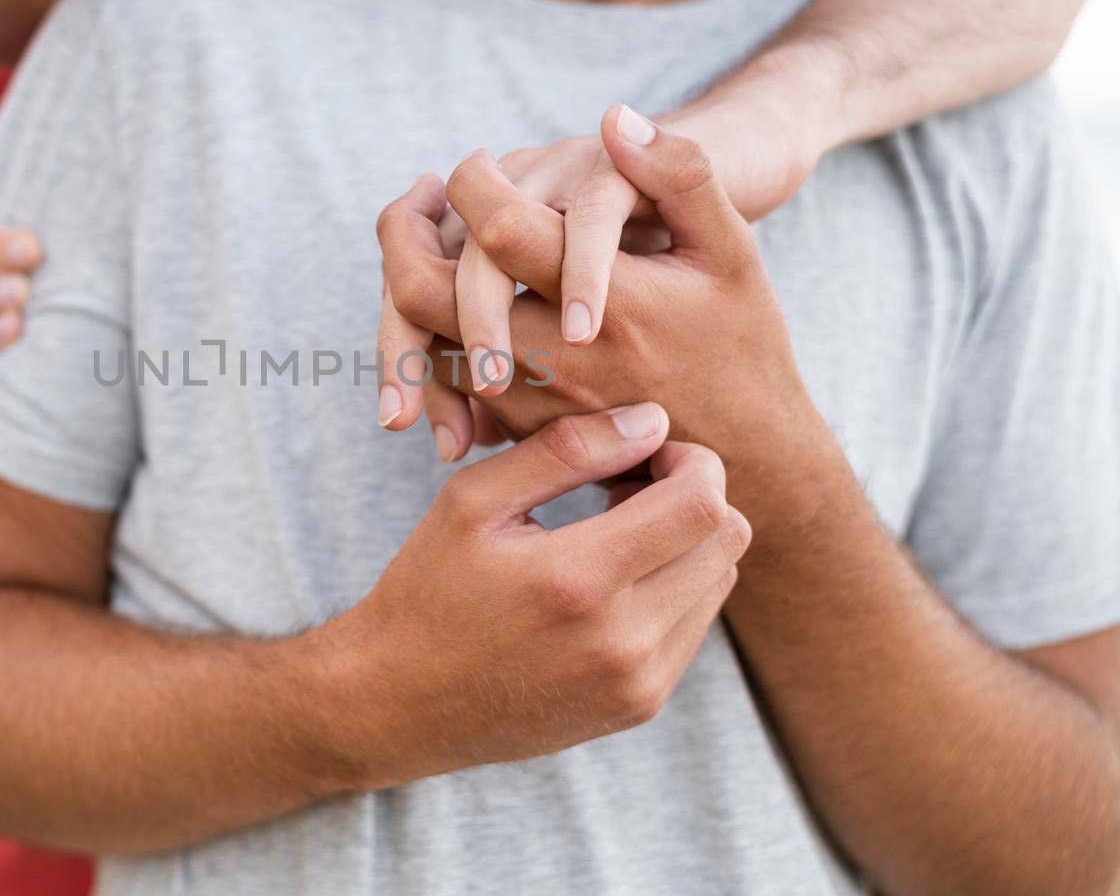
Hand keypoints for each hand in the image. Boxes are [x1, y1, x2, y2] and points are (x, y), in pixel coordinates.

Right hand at [318, 408, 750, 785]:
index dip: (691, 460)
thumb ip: (563, 450)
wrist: (400, 704)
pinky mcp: (640, 707)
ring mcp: (638, 683)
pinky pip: (695, 625)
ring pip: (720, 580)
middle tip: (630, 482)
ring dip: (685, 541)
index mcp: (577, 581)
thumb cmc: (428, 591)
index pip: (702, 504)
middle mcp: (622, 642)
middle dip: (693, 493)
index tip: (645, 449)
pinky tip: (612, 577)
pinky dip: (672, 587)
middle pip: (727, 539)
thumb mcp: (472, 502)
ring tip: (617, 529)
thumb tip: (652, 420)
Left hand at [384, 108, 817, 505]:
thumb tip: (617, 116)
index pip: (503, 230)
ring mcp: (534, 403)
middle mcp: (560, 362)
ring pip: (430, 343)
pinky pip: (452, 380)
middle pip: (431, 296)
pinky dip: (434, 336)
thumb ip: (681, 175)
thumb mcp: (729, 251)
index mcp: (615, 306)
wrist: (747, 455)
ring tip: (421, 231)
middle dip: (401, 240)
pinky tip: (447, 295)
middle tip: (415, 198)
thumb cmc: (741, 339)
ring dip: (407, 289)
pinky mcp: (523, 429)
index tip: (475, 165)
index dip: (472, 184)